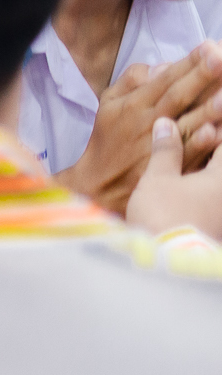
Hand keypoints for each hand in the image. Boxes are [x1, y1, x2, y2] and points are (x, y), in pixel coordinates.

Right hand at [57, 42, 221, 213]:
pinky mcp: (170, 170)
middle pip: (181, 96)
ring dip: (209, 108)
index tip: (210, 46)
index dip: (189, 62)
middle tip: (221, 57)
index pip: (167, 79)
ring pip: (189, 124)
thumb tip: (163, 66)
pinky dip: (202, 144)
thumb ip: (132, 80)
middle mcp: (149, 123)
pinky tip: (215, 132)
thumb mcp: (109, 103)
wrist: (99, 185)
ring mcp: (160, 147)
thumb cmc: (108, 140)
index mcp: (135, 104)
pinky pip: (190, 155)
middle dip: (203, 76)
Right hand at [126, 117, 221, 237]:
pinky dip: (205, 193)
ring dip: (207, 172)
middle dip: (212, 149)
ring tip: (191, 166)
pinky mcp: (218, 229)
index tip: (211, 112)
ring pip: (215, 185)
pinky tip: (189, 193)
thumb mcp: (158, 179)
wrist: (169, 262)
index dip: (215, 126)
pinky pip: (215, 204)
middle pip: (221, 164)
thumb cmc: (164, 215)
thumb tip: (166, 123)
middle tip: (203, 136)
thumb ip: (165, 151)